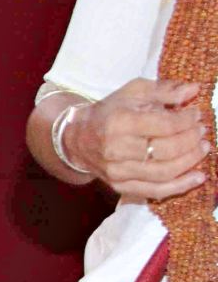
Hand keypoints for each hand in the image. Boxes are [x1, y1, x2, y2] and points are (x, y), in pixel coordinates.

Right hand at [66, 78, 207, 200]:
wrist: (78, 139)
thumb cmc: (110, 112)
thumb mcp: (134, 92)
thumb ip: (164, 90)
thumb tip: (193, 90)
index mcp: (120, 122)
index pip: (165, 125)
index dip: (187, 121)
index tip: (195, 115)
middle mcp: (116, 150)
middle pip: (167, 150)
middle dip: (191, 140)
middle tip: (201, 131)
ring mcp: (117, 172)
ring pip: (164, 172)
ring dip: (190, 161)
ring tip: (203, 149)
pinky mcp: (120, 186)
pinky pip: (155, 191)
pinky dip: (180, 186)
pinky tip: (198, 177)